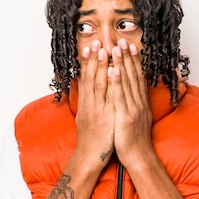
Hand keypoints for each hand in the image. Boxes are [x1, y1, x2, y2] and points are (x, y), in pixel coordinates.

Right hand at [74, 40, 114, 168]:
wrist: (90, 158)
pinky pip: (108, 97)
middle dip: (93, 58)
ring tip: (104, 48)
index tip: (89, 47)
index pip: (85, 78)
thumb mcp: (87, 119)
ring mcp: (97, 110)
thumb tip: (89, 93)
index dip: (87, 62)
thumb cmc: (92, 140)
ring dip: (100, 65)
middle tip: (96, 41)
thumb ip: (89, 105)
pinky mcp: (105, 117)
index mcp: (85, 104)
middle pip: (90, 77)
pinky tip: (113, 71)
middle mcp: (89, 104)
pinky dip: (110, 83)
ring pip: (98, 83)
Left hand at [108, 39, 153, 166]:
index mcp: (140, 102)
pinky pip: (119, 96)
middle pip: (133, 75)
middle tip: (122, 40)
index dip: (134, 61)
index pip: (137, 77)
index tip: (130, 46)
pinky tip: (113, 69)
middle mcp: (138, 102)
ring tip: (116, 48)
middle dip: (127, 56)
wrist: (138, 157)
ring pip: (126, 82)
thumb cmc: (133, 139)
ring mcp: (132, 109)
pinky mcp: (125, 117)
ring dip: (122, 63)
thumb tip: (132, 93)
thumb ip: (134, 104)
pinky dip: (117, 81)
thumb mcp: (136, 118)